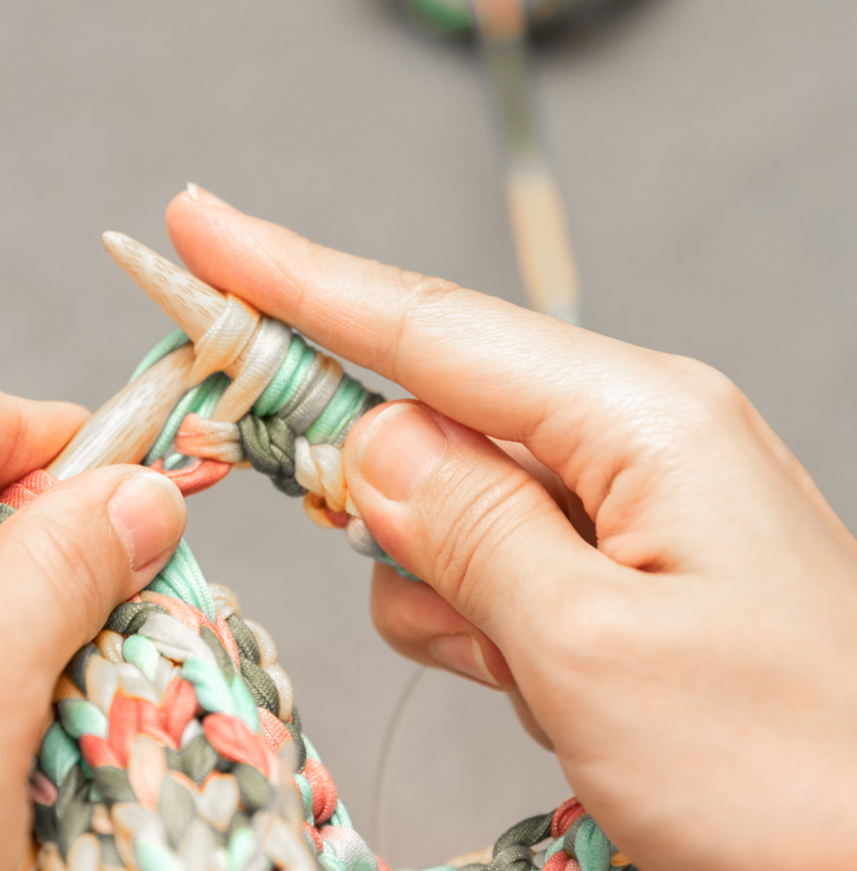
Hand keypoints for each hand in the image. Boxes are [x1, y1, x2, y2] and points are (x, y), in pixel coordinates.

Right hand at [167, 187, 856, 870]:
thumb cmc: (797, 771)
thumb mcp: (596, 652)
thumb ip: (467, 530)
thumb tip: (368, 440)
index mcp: (641, 421)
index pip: (427, 327)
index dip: (295, 278)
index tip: (200, 227)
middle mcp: (635, 443)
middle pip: (432, 416)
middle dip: (380, 495)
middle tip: (404, 571)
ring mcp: (629, 513)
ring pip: (450, 512)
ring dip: (447, 594)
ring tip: (530, 676)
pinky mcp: (620, 576)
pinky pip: (493, 572)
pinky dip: (483, 629)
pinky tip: (543, 687)